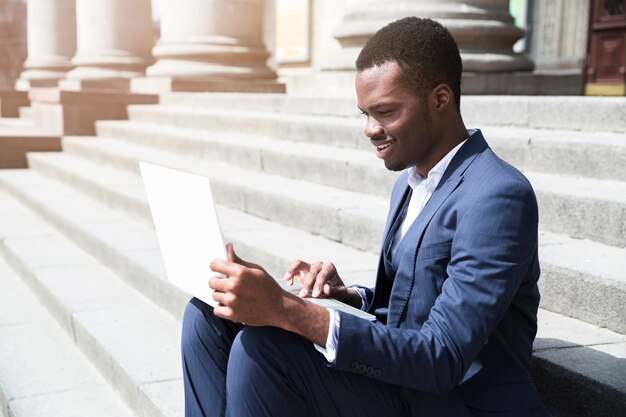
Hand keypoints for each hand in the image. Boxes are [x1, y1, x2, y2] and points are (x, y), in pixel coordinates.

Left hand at [209, 244, 330, 345]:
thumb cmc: (267, 286)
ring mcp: (232, 301)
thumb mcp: (255, 269)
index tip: (218, 269)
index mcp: (240, 272)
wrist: (279, 307)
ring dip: (221, 295)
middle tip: (228, 284)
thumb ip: (238, 260)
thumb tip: (227, 247)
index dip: (216, 266)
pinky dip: (222, 308)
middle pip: (211, 281)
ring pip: (214, 295)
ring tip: (234, 295)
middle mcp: (234, 286)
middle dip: (218, 281)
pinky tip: (232, 305)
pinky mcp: (232, 314)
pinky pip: (217, 309)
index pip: (214, 264)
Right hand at [283, 260, 361, 307]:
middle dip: (307, 284)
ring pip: (299, 263)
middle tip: (303, 295)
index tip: (315, 295)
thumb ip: (334, 291)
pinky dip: (290, 274)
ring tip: (287, 279)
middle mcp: (319, 265)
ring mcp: (309, 266)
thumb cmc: (337, 291)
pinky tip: (288, 283)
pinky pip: (294, 268)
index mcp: (330, 268)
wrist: (333, 290)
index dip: (319, 285)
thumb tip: (326, 289)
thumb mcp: (339, 293)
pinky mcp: (302, 271)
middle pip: (312, 272)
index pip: (323, 275)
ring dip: (293, 271)